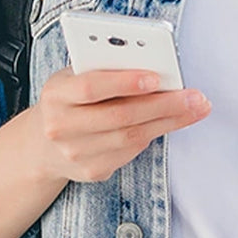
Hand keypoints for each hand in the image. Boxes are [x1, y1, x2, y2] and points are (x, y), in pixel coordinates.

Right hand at [33, 67, 209, 183]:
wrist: (41, 144)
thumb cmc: (70, 98)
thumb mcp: (75, 76)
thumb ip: (105, 68)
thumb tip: (155, 65)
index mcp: (56, 94)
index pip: (90, 87)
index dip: (124, 82)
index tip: (156, 76)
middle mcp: (61, 127)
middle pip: (120, 116)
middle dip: (163, 105)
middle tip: (195, 96)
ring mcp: (75, 153)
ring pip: (131, 137)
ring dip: (170, 122)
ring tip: (196, 108)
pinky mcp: (90, 171)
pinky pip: (130, 152)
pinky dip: (155, 135)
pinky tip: (172, 122)